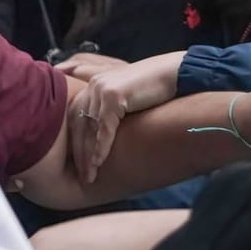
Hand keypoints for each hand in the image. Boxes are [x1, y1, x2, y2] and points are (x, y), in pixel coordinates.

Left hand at [66, 52, 184, 185]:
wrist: (175, 73)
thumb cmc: (155, 90)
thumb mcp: (126, 100)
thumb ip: (111, 112)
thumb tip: (102, 138)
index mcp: (93, 86)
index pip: (75, 119)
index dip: (75, 144)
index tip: (78, 166)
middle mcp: (93, 86)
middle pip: (79, 125)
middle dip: (79, 153)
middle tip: (83, 176)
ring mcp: (101, 89)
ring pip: (89, 129)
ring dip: (88, 155)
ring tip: (89, 176)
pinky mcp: (113, 95)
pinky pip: (104, 127)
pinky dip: (101, 146)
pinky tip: (99, 162)